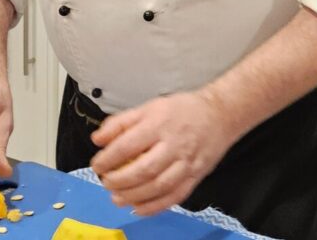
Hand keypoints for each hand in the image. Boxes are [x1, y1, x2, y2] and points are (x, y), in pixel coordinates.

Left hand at [90, 89, 240, 215]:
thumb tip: (97, 139)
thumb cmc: (181, 110)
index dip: (109, 158)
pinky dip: (155, 206)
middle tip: (105, 182)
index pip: (128, 145)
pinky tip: (139, 208)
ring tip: (116, 198)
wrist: (220, 115)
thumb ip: (121, 122)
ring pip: (158, 187)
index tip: (97, 165)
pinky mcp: (196, 177)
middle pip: (144, 170)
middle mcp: (173, 145)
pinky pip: (175, 196)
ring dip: (134, 196)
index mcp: (158, 124)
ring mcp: (186, 163)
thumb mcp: (148, 107)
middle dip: (120, 181)